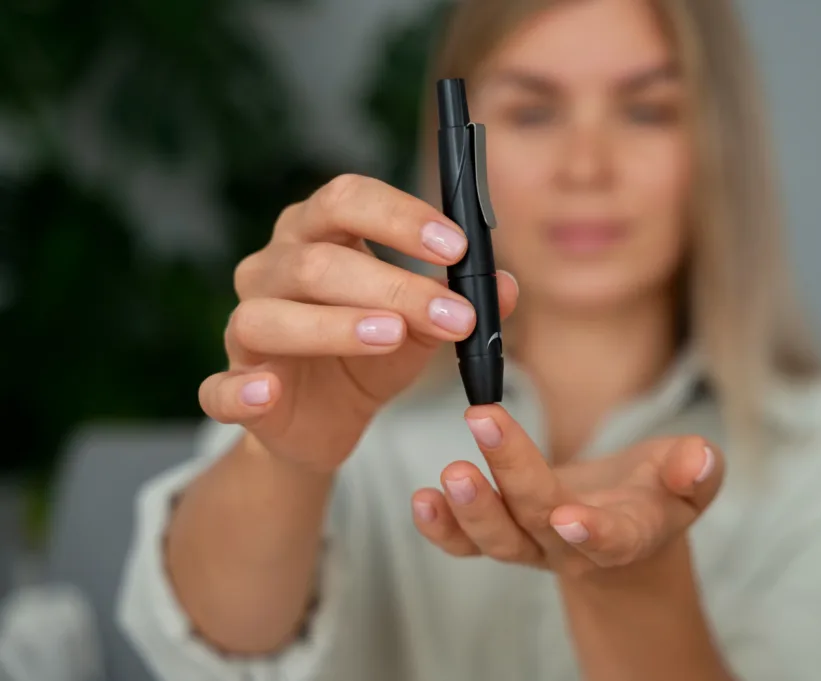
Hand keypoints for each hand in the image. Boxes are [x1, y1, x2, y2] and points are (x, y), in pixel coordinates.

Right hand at [196, 174, 518, 471]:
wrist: (326, 423)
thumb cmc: (370, 356)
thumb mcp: (422, 329)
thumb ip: (458, 304)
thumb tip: (507, 286)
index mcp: (317, 236)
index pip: (346, 198)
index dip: (399, 216)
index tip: (456, 246)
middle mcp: (272, 270)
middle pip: (318, 260)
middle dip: (392, 284)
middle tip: (453, 314)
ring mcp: (245, 328)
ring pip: (270, 315)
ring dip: (334, 325)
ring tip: (392, 337)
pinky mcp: (233, 386)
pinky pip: (220, 387)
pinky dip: (239, 390)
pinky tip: (266, 393)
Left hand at [411, 405, 723, 575]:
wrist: (625, 525)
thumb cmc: (659, 492)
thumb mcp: (690, 478)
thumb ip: (696, 471)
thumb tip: (698, 459)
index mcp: (630, 534)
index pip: (614, 540)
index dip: (594, 532)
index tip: (570, 515)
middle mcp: (575, 546)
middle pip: (540, 519)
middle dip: (512, 474)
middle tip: (484, 421)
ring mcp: (535, 545)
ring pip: (499, 539)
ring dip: (472, 509)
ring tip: (450, 470)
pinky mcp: (505, 535)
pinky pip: (468, 545)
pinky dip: (443, 528)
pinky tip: (422, 500)